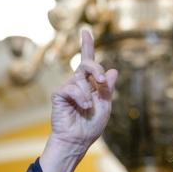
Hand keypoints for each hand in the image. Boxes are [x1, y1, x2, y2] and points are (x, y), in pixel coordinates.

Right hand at [50, 29, 117, 149]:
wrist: (78, 140)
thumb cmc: (91, 125)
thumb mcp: (105, 105)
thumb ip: (108, 89)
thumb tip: (114, 70)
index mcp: (90, 85)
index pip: (88, 62)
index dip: (87, 46)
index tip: (85, 31)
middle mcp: (78, 83)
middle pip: (87, 64)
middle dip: (96, 68)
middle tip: (102, 81)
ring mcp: (67, 88)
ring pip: (80, 78)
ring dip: (88, 93)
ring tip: (88, 107)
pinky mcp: (59, 95)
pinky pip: (70, 88)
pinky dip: (80, 97)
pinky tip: (83, 106)